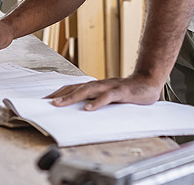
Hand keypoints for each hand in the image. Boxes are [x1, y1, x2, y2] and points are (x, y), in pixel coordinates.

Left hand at [45, 73, 163, 110]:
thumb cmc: (127, 92)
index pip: (73, 87)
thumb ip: (95, 101)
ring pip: (88, 90)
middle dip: (60, 95)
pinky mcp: (121, 92)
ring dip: (72, 97)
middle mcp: (99, 84)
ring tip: (59, 104)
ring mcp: (109, 86)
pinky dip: (97, 102)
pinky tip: (88, 109)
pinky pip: (108, 97)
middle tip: (46, 103)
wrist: (148, 82)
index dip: (59, 93)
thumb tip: (79, 110)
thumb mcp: (108, 97)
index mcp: (95, 86)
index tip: (45, 100)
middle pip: (76, 88)